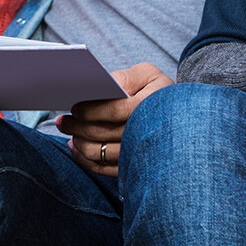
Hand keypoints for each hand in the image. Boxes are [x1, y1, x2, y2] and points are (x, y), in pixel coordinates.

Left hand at [57, 62, 171, 176]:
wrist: (182, 119)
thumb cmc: (159, 92)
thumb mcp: (148, 75)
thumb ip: (125, 77)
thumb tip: (103, 87)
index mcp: (152, 106)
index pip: (115, 110)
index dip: (91, 110)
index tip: (75, 107)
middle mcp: (147, 133)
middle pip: (102, 133)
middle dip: (77, 126)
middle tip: (64, 120)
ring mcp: (141, 155)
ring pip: (99, 153)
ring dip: (78, 143)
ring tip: (69, 131)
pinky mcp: (133, 168)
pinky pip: (103, 169)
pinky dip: (85, 160)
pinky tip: (76, 148)